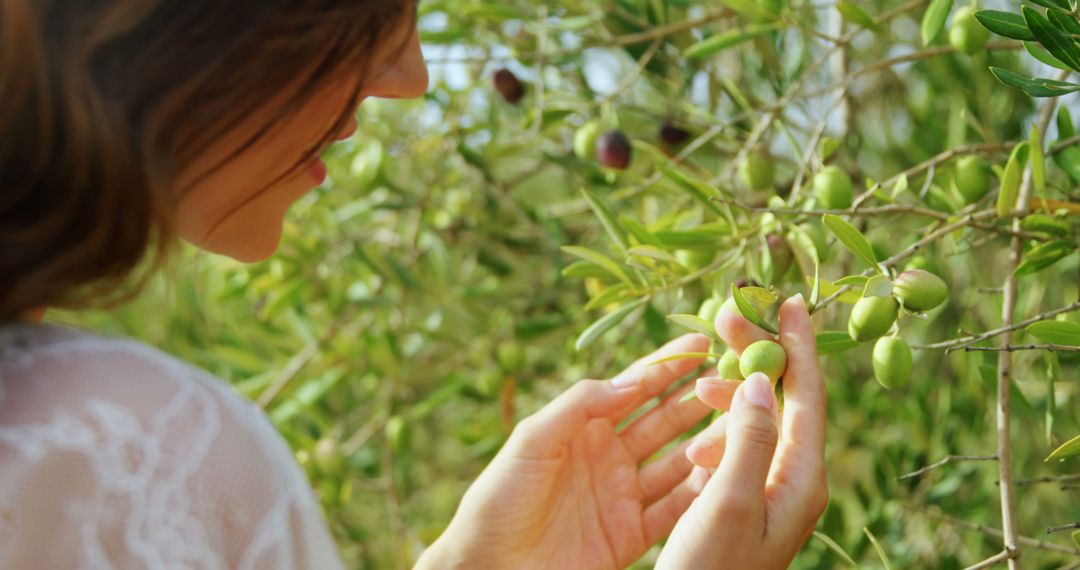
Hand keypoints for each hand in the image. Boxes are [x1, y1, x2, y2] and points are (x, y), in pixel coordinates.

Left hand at [416, 334, 737, 569]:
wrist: (491, 567)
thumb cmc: (499, 499)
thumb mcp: (532, 441)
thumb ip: (579, 405)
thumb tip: (631, 380)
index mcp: (582, 428)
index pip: (633, 388)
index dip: (667, 366)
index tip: (703, 344)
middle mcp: (608, 456)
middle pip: (664, 421)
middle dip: (698, 398)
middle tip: (735, 377)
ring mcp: (622, 495)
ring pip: (677, 462)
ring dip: (707, 442)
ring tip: (742, 420)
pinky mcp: (631, 534)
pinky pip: (675, 510)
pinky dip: (701, 492)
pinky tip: (727, 472)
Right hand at [656, 294, 828, 568]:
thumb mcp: (730, 502)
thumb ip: (751, 438)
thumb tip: (765, 380)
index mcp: (801, 478)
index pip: (809, 395)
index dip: (799, 345)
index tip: (791, 301)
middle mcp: (794, 480)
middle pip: (785, 400)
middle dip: (758, 355)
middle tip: (727, 316)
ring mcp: (772, 492)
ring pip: (759, 421)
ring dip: (732, 393)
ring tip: (698, 382)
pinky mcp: (748, 502)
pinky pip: (741, 448)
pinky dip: (719, 427)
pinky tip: (695, 433)